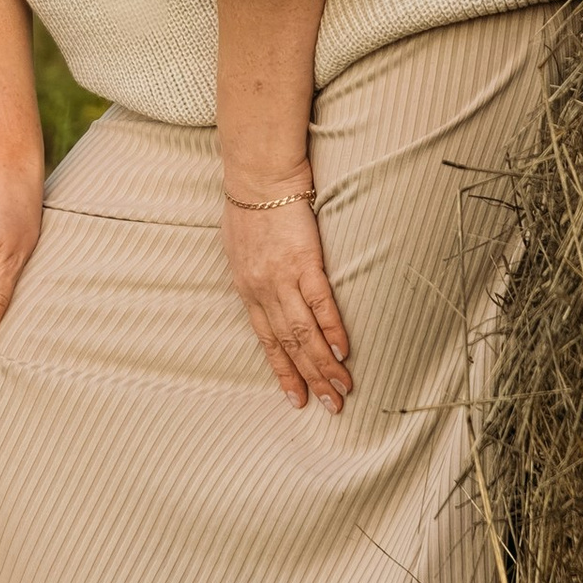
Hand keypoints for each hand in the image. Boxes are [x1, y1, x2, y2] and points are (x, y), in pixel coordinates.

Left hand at [225, 179, 351, 411]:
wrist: (260, 176)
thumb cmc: (249, 208)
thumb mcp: (240, 250)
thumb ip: (253, 277)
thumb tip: (263, 295)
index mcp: (247, 290)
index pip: (267, 341)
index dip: (283, 372)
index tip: (297, 399)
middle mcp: (262, 291)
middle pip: (288, 344)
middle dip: (309, 379)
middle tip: (329, 406)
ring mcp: (283, 277)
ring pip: (304, 332)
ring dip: (324, 365)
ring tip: (342, 389)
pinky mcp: (304, 261)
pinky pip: (320, 303)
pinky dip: (332, 330)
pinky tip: (343, 351)